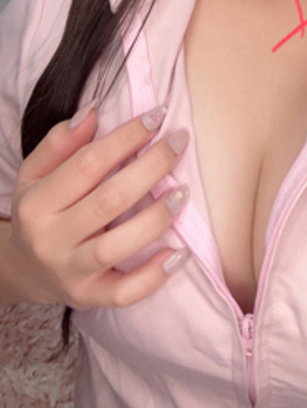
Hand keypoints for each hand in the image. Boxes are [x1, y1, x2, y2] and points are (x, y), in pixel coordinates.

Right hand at [7, 104, 190, 308]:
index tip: (157, 116)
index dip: (126, 136)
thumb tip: (92, 110)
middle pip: (109, 200)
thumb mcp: (36, 173)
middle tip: (179, 142)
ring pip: (116, 247)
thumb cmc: (41, 210)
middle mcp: (51, 239)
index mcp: (38, 202)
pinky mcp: (89, 297)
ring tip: (183, 192)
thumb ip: (60, 142)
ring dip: (155, 218)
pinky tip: (179, 253)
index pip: (87, 163)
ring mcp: (70, 272)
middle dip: (151, 166)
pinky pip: (124, 293)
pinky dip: (153, 277)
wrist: (23, 268)